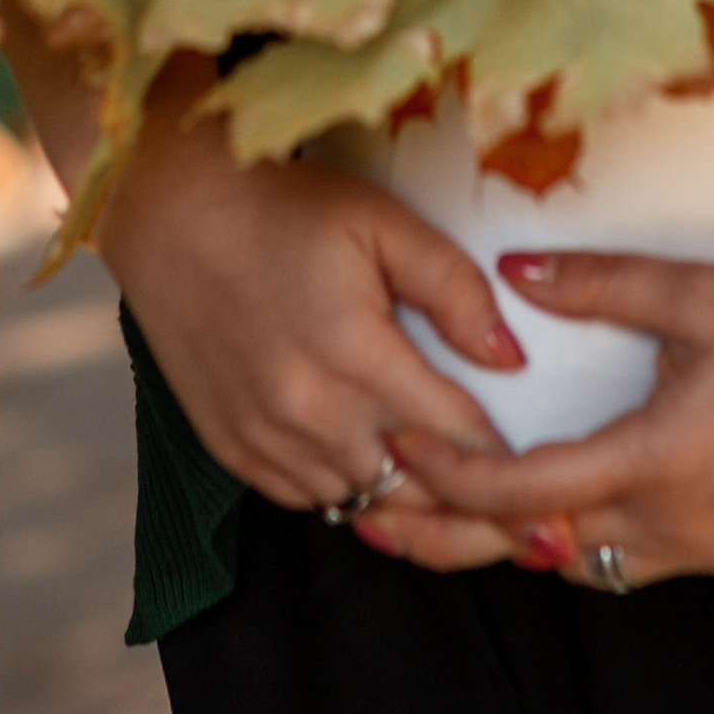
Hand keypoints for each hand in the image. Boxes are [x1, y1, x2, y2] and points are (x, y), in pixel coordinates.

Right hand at [95, 58, 529, 538]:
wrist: (172, 214)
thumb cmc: (284, 208)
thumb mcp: (380, 221)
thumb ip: (453, 287)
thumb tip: (511, 359)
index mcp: (356, 356)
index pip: (457, 439)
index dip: (506, 456)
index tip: (541, 461)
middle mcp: (310, 415)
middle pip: (414, 491)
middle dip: (463, 490)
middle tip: (502, 482)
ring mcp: (265, 439)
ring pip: (361, 505)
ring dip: (404, 494)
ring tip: (443, 473)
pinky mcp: (232, 449)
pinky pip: (307, 499)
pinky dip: (344, 485)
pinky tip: (368, 456)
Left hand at [386, 246, 713, 584]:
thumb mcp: (694, 292)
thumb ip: (597, 284)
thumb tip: (509, 272)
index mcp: (655, 462)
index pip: (522, 495)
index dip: (448, 478)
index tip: (390, 451)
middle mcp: (677, 526)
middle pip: (539, 550)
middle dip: (455, 536)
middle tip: (378, 517)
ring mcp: (711, 550)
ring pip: (591, 566)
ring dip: (525, 541)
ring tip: (454, 512)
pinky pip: (641, 560)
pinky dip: (590, 539)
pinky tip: (565, 507)